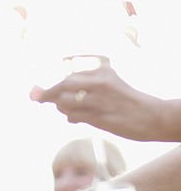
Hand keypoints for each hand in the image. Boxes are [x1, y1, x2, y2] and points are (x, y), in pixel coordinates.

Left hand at [33, 64, 164, 140]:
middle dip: (47, 93)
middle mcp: (100, 83)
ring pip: (66, 102)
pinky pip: (74, 116)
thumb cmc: (127, 103)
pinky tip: (73, 118)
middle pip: (64, 84)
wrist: (153, 117)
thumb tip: (46, 93)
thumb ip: (84, 86)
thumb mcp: (109, 86)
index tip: (40, 91)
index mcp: (103, 72)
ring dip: (61, 107)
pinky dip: (70, 117)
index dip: (54, 86)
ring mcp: (99, 100)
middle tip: (36, 97)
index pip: (70, 77)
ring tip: (67, 110)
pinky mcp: (100, 116)